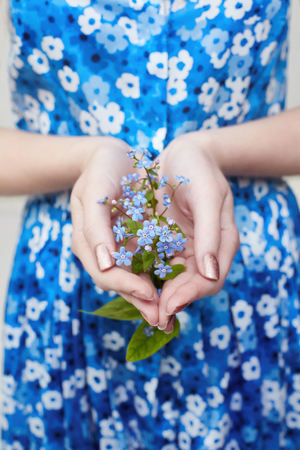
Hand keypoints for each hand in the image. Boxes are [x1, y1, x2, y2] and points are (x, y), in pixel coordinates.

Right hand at [70, 137, 158, 324]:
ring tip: (173, 313)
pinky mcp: (136, 241)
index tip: (151, 294)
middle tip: (166, 319)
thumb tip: (103, 263)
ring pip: (136, 278)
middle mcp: (102, 250)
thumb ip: (95, 227)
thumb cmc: (101, 169)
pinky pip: (148, 264)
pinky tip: (177, 287)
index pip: (106, 274)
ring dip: (154, 296)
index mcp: (87, 242)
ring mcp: (119, 247)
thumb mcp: (95, 191)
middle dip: (143, 301)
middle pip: (122, 283)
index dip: (127, 286)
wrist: (113, 155)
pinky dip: (161, 277)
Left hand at [155, 132, 239, 331]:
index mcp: (220, 244)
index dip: (190, 295)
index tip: (169, 305)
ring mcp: (181, 246)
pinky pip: (152, 262)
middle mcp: (201, 250)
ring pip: (168, 279)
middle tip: (151, 316)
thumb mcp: (208, 197)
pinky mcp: (162, 240)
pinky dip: (142, 275)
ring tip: (140, 308)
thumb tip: (210, 274)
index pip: (209, 280)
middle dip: (170, 302)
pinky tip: (129, 282)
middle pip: (188, 286)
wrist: (181, 151)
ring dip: (155, 295)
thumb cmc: (200, 169)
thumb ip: (210, 235)